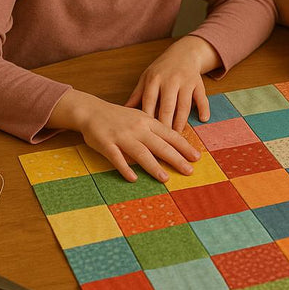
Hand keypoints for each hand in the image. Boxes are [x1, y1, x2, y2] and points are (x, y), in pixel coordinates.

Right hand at [51, 90, 199, 181]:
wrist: (91, 110)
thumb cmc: (119, 117)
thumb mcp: (140, 117)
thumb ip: (155, 130)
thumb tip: (174, 144)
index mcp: (147, 121)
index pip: (170, 135)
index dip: (184, 146)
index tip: (196, 157)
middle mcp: (137, 128)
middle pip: (160, 145)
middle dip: (176, 159)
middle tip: (189, 171)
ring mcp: (122, 136)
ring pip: (141, 153)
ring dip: (154, 167)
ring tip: (166, 179)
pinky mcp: (106, 144)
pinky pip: (117, 158)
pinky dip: (125, 168)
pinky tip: (133, 178)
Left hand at [125, 36, 219, 131]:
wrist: (184, 53)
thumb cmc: (162, 69)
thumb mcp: (146, 77)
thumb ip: (137, 95)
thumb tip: (123, 111)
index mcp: (154, 79)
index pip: (150, 101)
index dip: (148, 117)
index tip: (145, 133)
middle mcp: (170, 80)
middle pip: (167, 105)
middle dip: (165, 123)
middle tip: (162, 142)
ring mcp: (185, 82)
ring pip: (184, 104)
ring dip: (181, 121)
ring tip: (177, 135)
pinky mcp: (198, 83)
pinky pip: (202, 97)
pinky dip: (204, 108)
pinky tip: (203, 119)